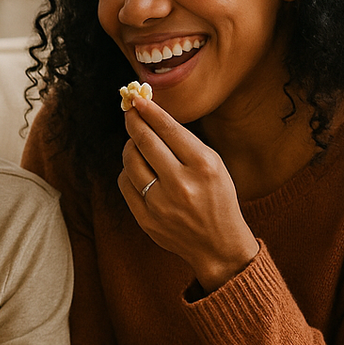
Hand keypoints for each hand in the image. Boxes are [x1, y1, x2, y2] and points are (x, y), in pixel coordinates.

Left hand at [119, 96, 258, 290]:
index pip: (169, 130)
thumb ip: (185, 144)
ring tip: (136, 143)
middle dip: (134, 123)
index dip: (150, 111)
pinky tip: (137, 169)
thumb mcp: (214, 166)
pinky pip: (125, 183)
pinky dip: (128, 171)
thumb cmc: (217, 198)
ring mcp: (161, 203)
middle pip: (145, 142)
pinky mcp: (146, 218)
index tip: (137, 100)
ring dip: (130, 147)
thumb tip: (152, 117)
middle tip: (129, 112)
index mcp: (204, 166)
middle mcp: (181, 184)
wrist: (218, 245)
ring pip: (130, 162)